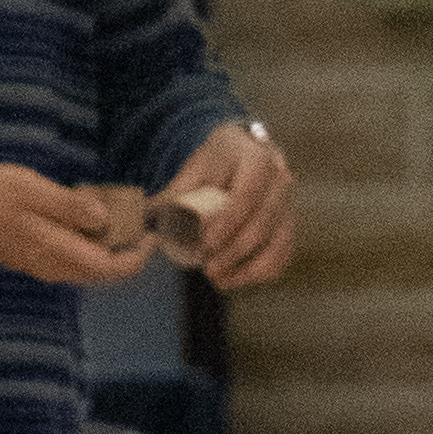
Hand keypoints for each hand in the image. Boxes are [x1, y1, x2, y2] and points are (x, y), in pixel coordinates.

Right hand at [0, 162, 146, 285]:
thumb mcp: (34, 191)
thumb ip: (71, 206)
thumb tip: (104, 218)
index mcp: (59, 251)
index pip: (109, 267)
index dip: (136, 256)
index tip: (153, 236)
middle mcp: (53, 266)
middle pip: (101, 272)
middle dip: (126, 253)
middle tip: (141, 227)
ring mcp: (41, 265)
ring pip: (86, 267)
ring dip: (106, 250)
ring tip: (118, 221)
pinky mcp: (31, 258)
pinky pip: (70, 259)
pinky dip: (87, 246)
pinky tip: (85, 221)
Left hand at [163, 119, 296, 289]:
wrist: (245, 153)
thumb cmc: (215, 163)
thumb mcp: (194, 170)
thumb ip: (174, 196)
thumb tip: (141, 222)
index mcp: (257, 158)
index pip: (245, 196)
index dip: (226, 224)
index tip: (204, 245)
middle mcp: (281, 180)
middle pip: (263, 222)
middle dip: (235, 251)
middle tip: (208, 269)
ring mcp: (290, 204)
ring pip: (278, 243)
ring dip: (250, 268)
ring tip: (219, 280)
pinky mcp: (290, 225)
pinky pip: (283, 255)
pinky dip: (261, 273)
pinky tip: (235, 279)